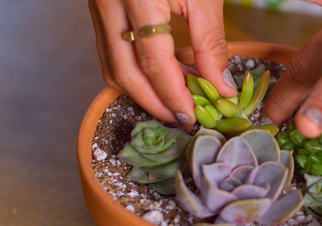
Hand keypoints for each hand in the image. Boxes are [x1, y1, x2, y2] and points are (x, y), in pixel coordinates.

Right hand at [89, 0, 237, 128]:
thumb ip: (211, 43)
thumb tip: (221, 86)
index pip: (153, 62)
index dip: (173, 95)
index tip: (192, 117)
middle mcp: (110, 4)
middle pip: (123, 73)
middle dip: (153, 103)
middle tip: (181, 118)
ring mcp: (100, 7)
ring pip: (112, 66)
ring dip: (142, 91)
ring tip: (173, 101)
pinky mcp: (100, 9)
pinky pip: (112, 52)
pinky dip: (135, 72)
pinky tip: (161, 76)